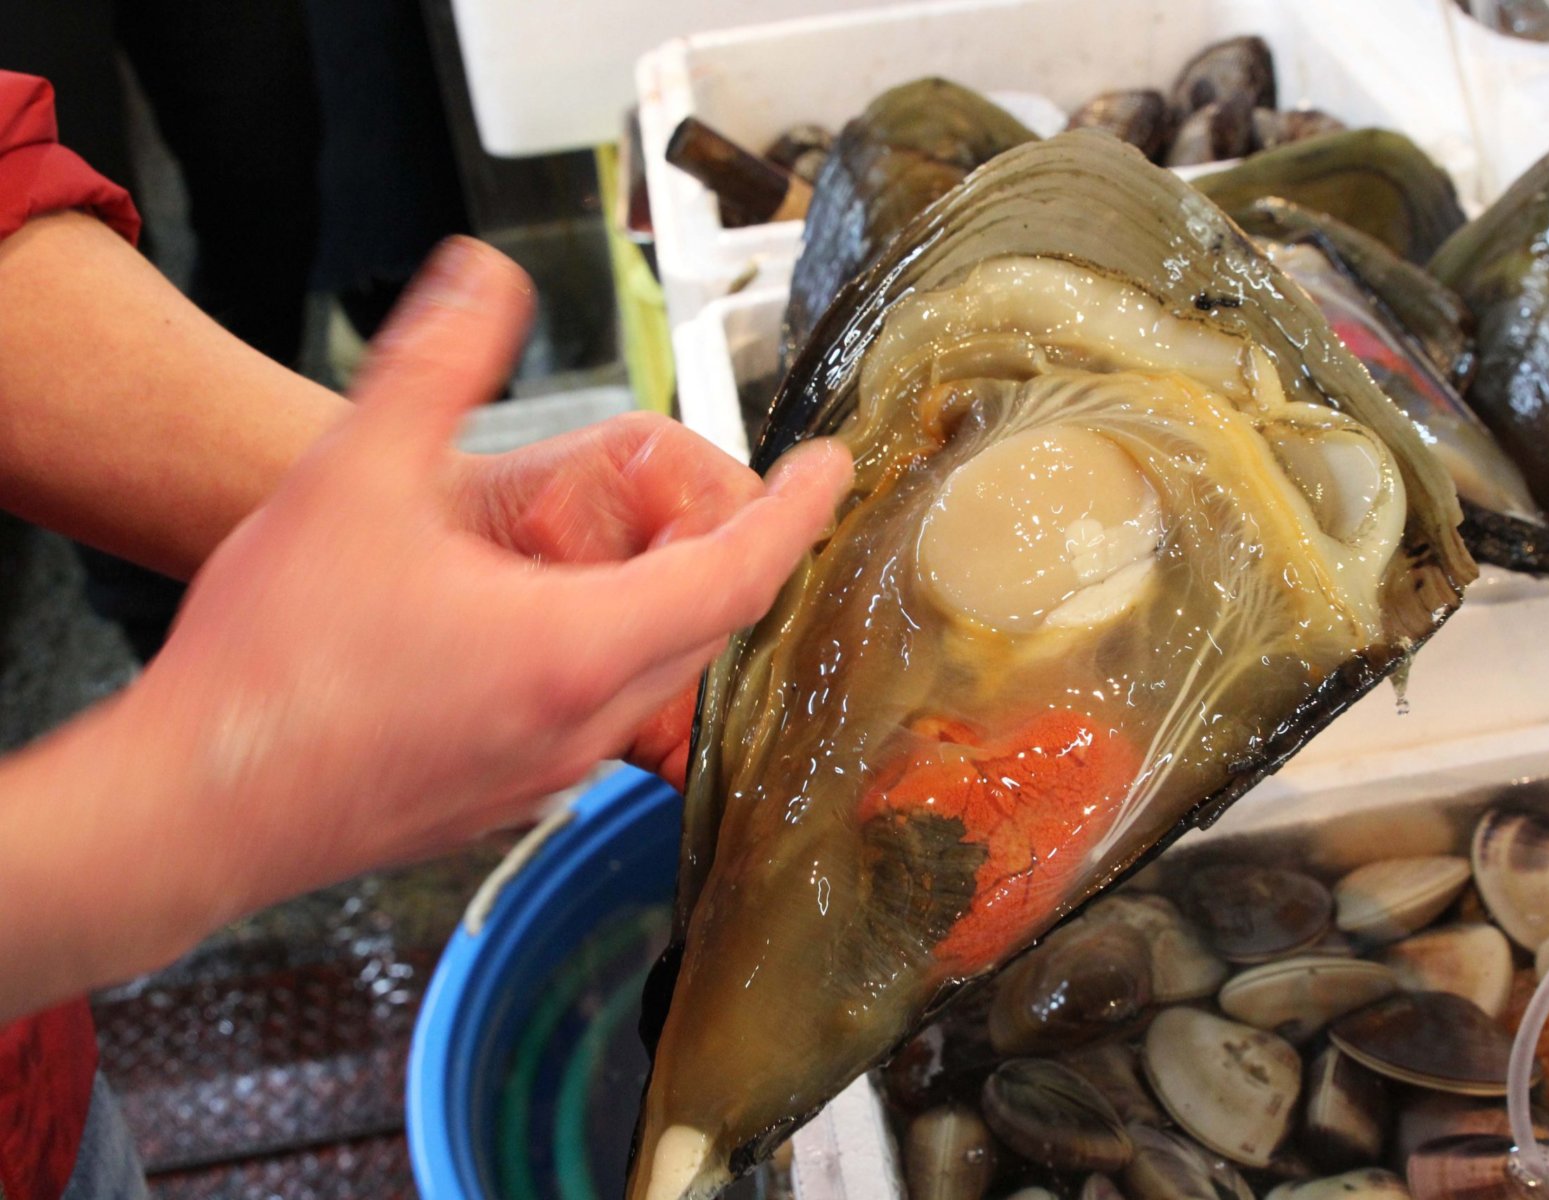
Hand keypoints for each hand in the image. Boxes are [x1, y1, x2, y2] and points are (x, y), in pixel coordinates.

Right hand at [126, 237, 849, 919]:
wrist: (187, 811)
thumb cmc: (267, 661)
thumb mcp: (350, 479)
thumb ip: (433, 367)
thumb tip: (485, 279)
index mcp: (572, 648)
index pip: (739, 573)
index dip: (795, 513)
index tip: (830, 471)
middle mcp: (582, 724)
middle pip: (712, 628)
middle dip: (734, 550)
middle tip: (719, 487)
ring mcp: (551, 775)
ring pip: (661, 679)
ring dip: (674, 606)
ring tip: (637, 543)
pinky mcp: (511, 800)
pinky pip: (604, 718)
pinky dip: (617, 656)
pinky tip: (552, 622)